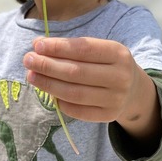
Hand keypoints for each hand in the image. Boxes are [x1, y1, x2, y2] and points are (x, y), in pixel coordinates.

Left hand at [23, 37, 160, 140]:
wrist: (133, 90)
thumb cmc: (107, 65)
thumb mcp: (98, 50)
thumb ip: (71, 47)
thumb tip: (38, 44)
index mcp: (118, 54)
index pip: (83, 48)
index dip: (58, 47)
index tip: (37, 45)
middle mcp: (120, 76)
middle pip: (76, 72)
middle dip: (48, 65)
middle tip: (28, 60)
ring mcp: (115, 98)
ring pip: (74, 93)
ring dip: (48, 84)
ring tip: (32, 75)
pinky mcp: (108, 116)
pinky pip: (77, 111)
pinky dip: (60, 101)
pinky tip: (49, 93)